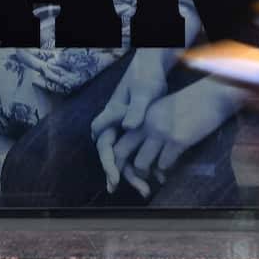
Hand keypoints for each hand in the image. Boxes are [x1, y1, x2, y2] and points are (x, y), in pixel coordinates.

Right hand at [91, 51, 169, 195]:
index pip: (104, 143)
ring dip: (132, 173)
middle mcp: (114, 124)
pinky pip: (134, 150)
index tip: (115, 177)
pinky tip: (155, 177)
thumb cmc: (146, 76)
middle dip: (117, 173)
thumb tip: (128, 127)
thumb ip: (135, 109)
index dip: (108, 162)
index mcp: (112, 115)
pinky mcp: (135, 130)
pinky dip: (143, 164)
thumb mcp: (144, 92)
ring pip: (123, 155)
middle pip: (111, 154)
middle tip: (120, 190)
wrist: (153, 67)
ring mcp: (123, 128)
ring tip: (144, 190)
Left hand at [114, 80, 245, 189]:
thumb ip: (150, 129)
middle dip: (127, 169)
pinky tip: (173, 167)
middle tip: (139, 180)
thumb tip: (145, 154)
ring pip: (141, 164)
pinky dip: (167, 170)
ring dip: (149, 172)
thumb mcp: (163, 110)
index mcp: (141, 115)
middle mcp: (145, 123)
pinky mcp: (177, 141)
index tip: (121, 171)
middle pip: (121, 153)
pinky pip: (163, 165)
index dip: (117, 158)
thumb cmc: (192, 103)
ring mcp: (160, 132)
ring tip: (159, 175)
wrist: (214, 95)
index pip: (118, 139)